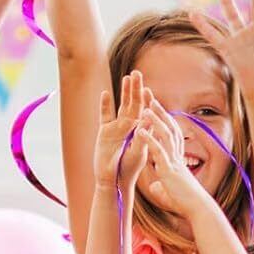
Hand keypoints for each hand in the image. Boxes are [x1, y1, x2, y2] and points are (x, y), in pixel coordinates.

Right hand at [95, 71, 148, 196]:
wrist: (112, 180)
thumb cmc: (128, 169)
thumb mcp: (137, 153)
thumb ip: (142, 137)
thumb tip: (148, 119)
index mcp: (141, 131)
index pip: (145, 111)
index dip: (146, 99)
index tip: (148, 87)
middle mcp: (130, 127)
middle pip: (133, 103)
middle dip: (136, 89)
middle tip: (137, 72)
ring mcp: (116, 128)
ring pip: (121, 106)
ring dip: (124, 92)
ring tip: (126, 77)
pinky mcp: (104, 132)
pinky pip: (105, 115)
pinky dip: (105, 105)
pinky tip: (105, 93)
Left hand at [135, 104, 212, 220]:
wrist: (197, 209)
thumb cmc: (185, 202)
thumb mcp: (168, 190)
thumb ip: (161, 185)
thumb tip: (154, 187)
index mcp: (177, 158)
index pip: (171, 133)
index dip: (163, 119)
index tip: (156, 107)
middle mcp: (176, 155)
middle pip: (169, 127)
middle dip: (159, 111)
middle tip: (149, 96)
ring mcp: (173, 161)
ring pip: (165, 135)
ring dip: (154, 120)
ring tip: (144, 107)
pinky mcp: (169, 169)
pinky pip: (158, 151)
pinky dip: (149, 140)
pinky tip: (139, 131)